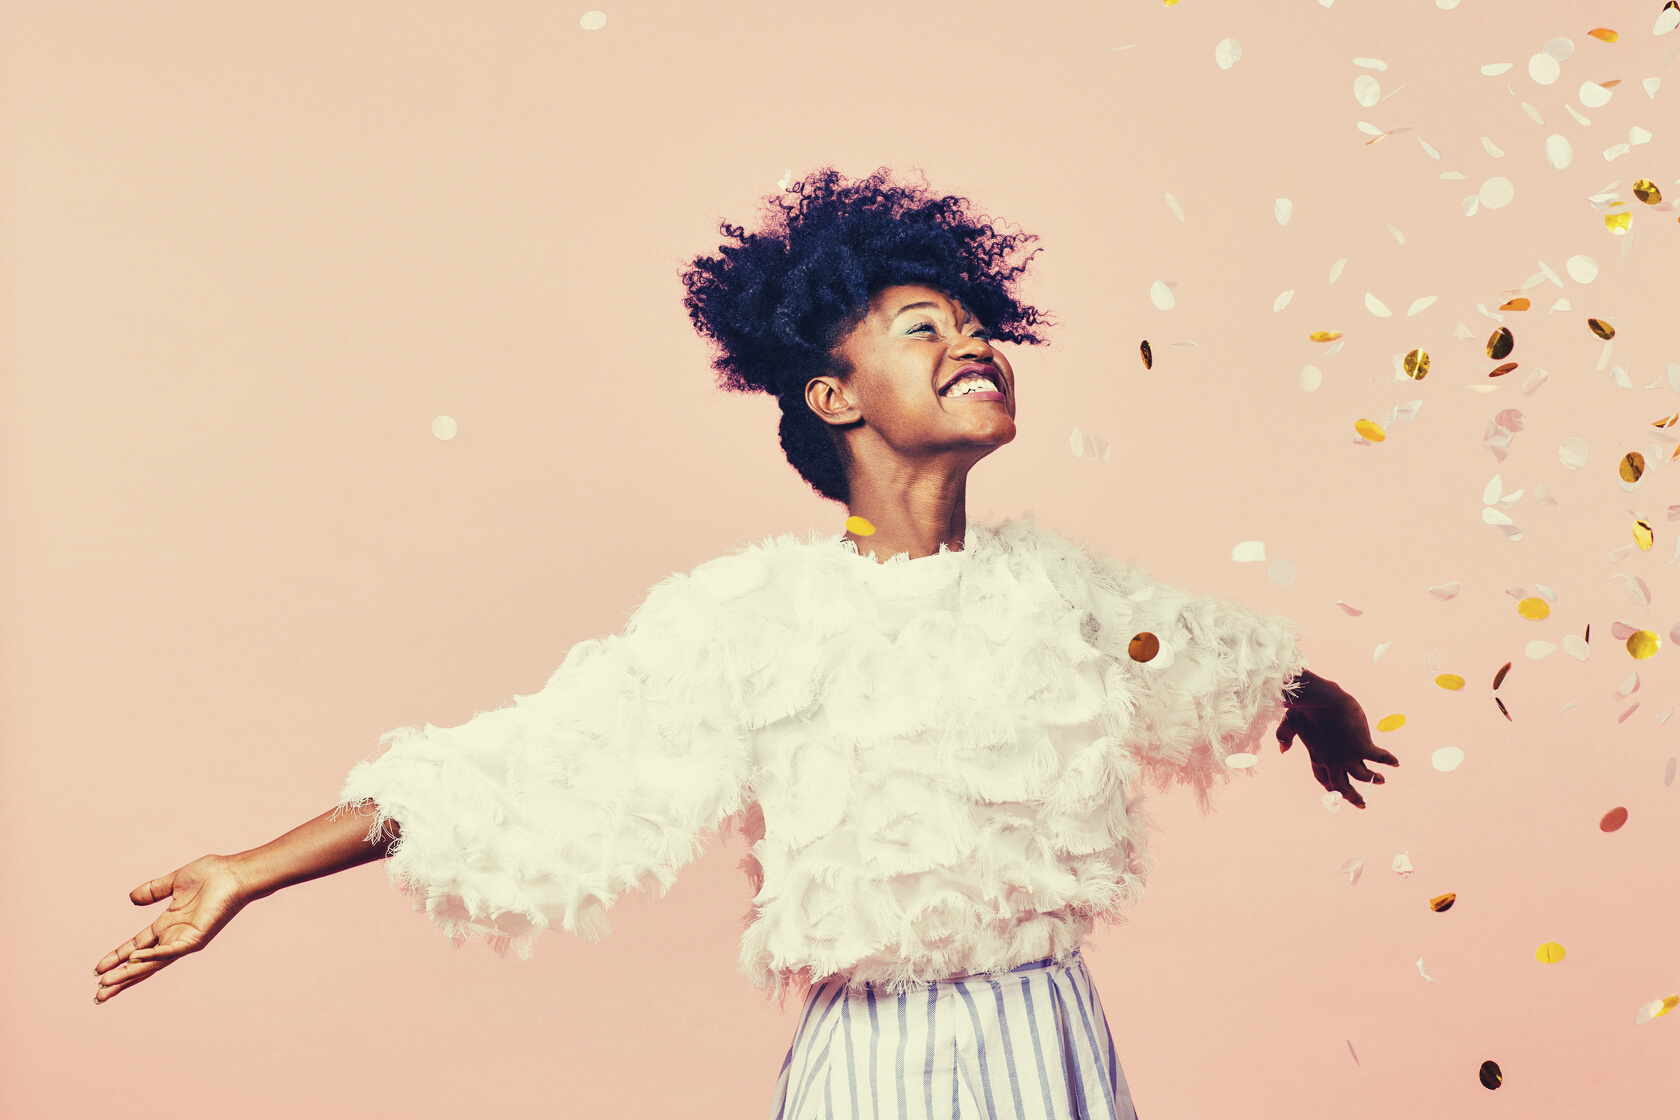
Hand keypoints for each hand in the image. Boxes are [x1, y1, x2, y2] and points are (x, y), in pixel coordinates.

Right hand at [93, 854, 255, 1003]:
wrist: (235, 872)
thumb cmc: (212, 875)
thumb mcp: (175, 882)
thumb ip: (154, 890)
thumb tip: (132, 897)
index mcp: (168, 925)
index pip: (137, 946)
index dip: (118, 958)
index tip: (98, 970)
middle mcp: (175, 936)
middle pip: (141, 962)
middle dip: (120, 978)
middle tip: (98, 995)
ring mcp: (185, 940)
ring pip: (152, 962)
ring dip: (129, 973)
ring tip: (106, 986)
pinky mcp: (196, 938)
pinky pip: (170, 950)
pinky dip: (152, 956)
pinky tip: (134, 962)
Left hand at [1277, 676, 1398, 808]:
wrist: (1322, 701)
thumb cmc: (1305, 708)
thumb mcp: (1291, 723)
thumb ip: (1285, 736)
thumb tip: (1282, 750)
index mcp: (1316, 756)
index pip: (1323, 778)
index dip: (1330, 787)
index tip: (1336, 793)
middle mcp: (1332, 761)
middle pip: (1342, 787)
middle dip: (1352, 797)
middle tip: (1362, 805)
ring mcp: (1348, 756)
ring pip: (1362, 776)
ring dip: (1373, 779)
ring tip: (1381, 781)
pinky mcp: (1363, 747)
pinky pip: (1379, 758)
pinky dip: (1388, 761)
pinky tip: (1396, 763)